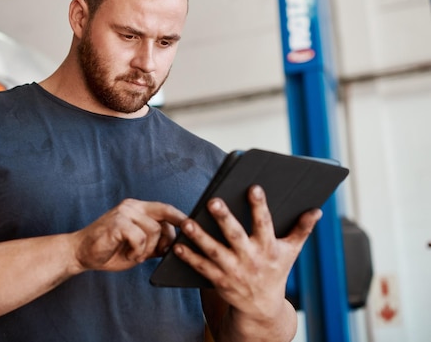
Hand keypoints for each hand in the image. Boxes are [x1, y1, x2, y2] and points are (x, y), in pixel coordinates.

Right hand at [72, 199, 186, 271]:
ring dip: (146, 250)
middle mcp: (131, 206)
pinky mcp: (117, 223)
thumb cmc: (110, 250)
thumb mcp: (139, 247)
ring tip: (133, 254)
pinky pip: (139, 238)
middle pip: (163, 222)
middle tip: (150, 254)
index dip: (180, 217)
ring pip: (153, 231)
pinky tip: (127, 254)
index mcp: (137, 208)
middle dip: (162, 242)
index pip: (165, 208)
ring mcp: (123, 213)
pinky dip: (136, 251)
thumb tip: (178, 244)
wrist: (81, 253)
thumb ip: (155, 242)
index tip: (193, 226)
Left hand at [173, 185, 321, 319]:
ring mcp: (233, 270)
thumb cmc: (276, 271)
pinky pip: (201, 267)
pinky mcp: (219, 280)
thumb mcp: (291, 251)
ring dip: (199, 237)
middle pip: (236, 236)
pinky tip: (177, 246)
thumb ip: (301, 229)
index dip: (260, 206)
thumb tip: (317, 209)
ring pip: (214, 251)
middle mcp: (251, 259)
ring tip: (187, 222)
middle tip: (213, 200)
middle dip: (224, 218)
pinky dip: (189, 257)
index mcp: (269, 248)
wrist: (262, 308)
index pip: (264, 223)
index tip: (254, 187)